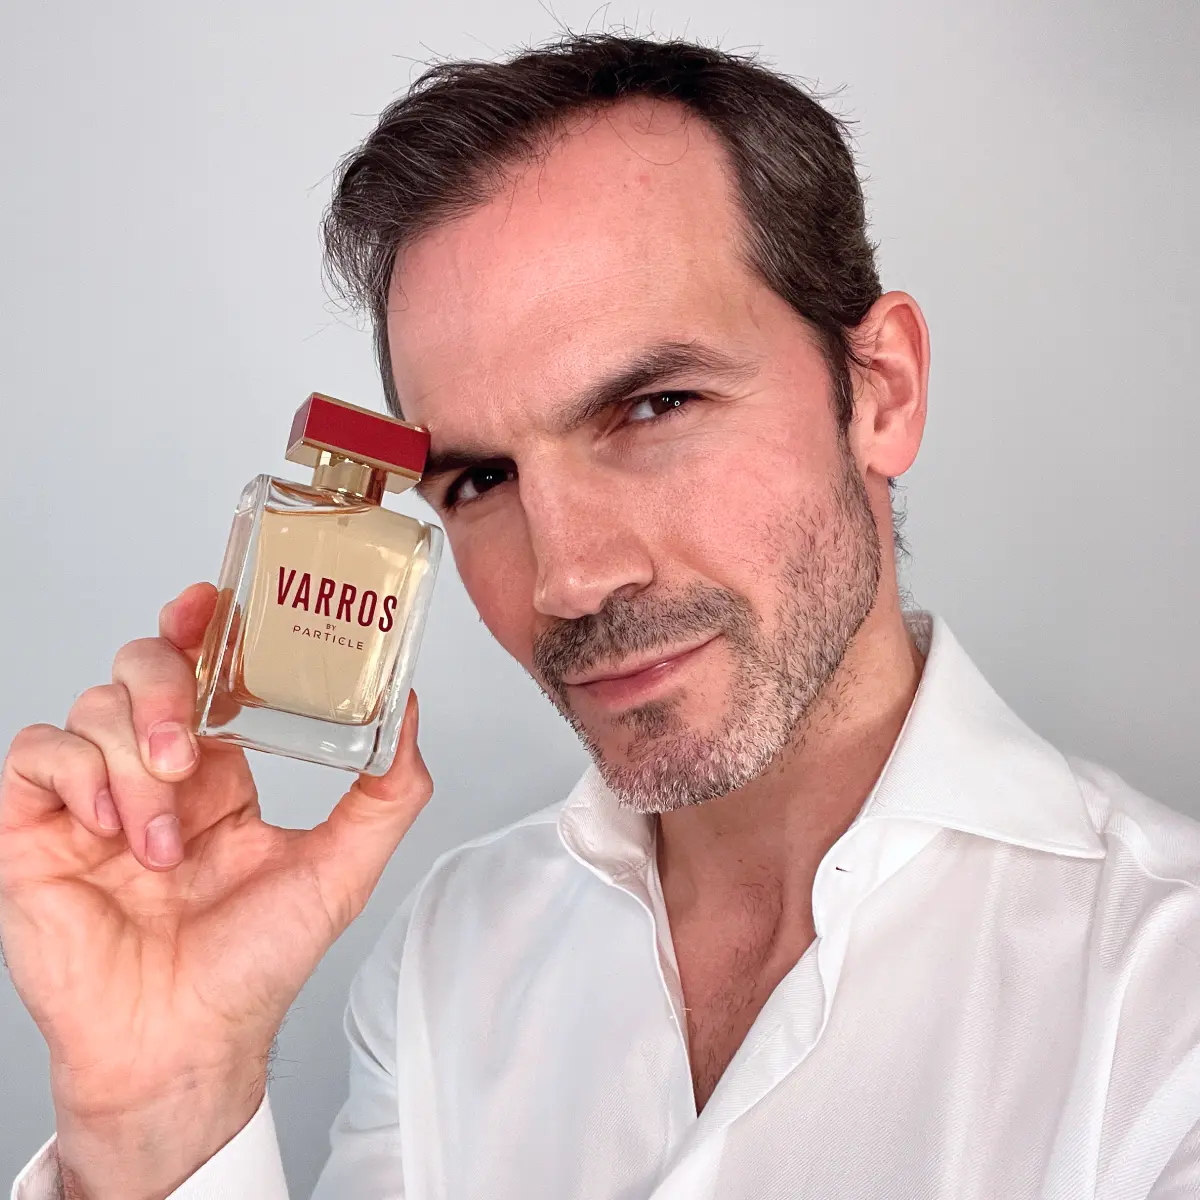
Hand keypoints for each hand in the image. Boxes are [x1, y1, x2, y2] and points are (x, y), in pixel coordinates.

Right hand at [0, 582, 433, 1197]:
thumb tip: (409, 709)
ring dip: (133, 760)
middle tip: (188, 749)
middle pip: (144, 665)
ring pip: (94, 706)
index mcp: (223, 771)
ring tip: (162, 839)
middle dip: (166, 687)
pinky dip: (75, 772)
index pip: (206, 667)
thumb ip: (386, 792)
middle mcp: (158, 772)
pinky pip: (36, 754)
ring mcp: (95, 797)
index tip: (213, 602)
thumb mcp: (341, 870)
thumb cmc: (252, 966)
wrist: (184, 1046)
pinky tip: (111, 824)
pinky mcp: (36, 828)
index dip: (205, 624)